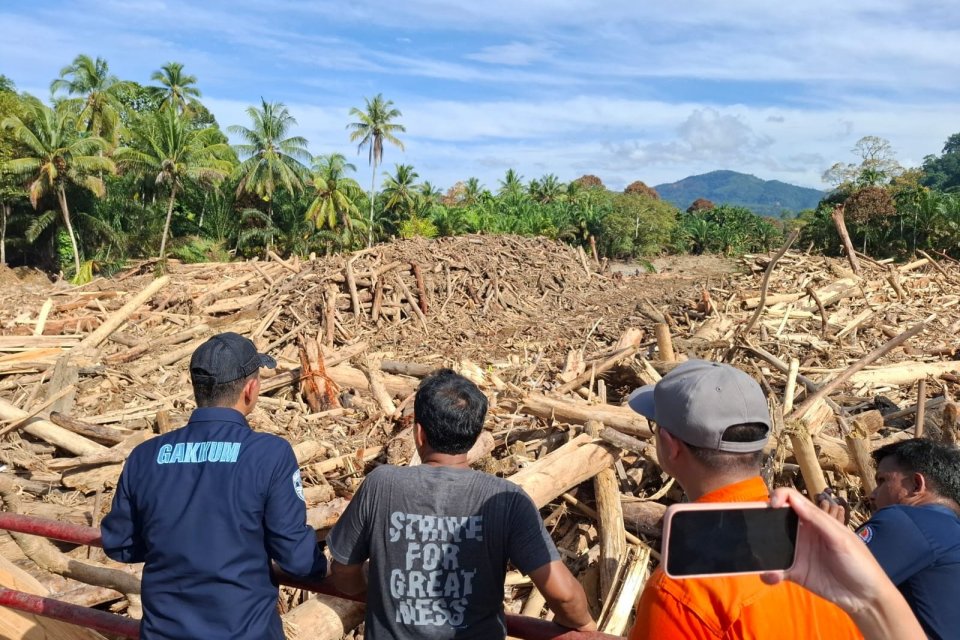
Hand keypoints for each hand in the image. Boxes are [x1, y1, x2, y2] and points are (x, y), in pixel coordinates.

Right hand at [762, 488, 923, 639]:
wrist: (866, 598)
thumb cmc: (859, 563)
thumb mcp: (842, 539)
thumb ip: (817, 520)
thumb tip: (792, 499)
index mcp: (815, 519)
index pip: (792, 499)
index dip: (779, 497)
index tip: (772, 506)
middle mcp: (802, 533)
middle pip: (776, 520)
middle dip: (762, 521)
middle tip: (753, 530)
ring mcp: (797, 553)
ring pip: (772, 545)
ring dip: (762, 550)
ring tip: (758, 558)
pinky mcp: (794, 573)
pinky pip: (776, 569)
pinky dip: (769, 573)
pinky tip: (771, 577)